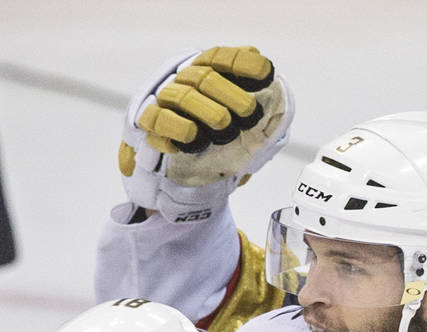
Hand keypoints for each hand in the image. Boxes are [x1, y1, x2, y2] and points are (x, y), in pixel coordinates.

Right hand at [119, 46, 292, 222]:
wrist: (193, 177)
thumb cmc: (224, 144)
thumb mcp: (250, 128)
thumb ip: (262, 107)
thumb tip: (274, 90)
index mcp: (210, 76)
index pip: (222, 58)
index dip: (243, 63)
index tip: (266, 73)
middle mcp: (186, 83)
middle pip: (205, 76)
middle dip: (232, 94)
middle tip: (250, 113)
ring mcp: (167, 102)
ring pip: (183, 95)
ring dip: (209, 111)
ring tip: (225, 129)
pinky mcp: (152, 125)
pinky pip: (159, 119)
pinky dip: (178, 127)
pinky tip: (194, 138)